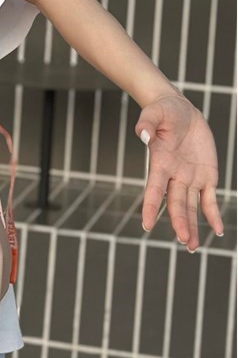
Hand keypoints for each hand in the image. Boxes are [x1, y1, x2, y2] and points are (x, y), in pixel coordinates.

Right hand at [136, 94, 223, 250]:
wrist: (180, 110)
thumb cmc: (163, 111)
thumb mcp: (154, 113)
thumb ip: (146, 123)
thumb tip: (141, 135)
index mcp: (160, 163)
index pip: (154, 189)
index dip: (150, 207)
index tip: (146, 225)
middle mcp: (174, 175)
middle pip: (176, 204)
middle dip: (180, 222)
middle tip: (184, 241)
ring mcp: (190, 178)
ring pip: (191, 207)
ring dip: (191, 226)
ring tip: (192, 247)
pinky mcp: (206, 175)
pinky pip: (209, 200)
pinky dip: (213, 215)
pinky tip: (217, 231)